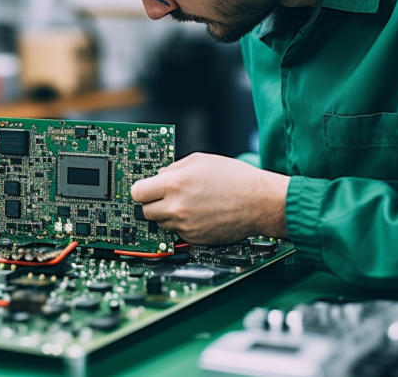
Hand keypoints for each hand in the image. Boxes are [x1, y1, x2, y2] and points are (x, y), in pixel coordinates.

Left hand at [130, 152, 289, 243]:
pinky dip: (182, 224)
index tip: (142, 188)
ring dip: (166, 213)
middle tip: (162, 195)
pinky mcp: (195, 238)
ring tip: (186, 202)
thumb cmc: (235, 178)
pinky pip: (177, 232)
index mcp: (175, 183)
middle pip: (145, 211)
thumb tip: (156, 175)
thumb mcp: (200, 160)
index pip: (137, 192)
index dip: (139, 189)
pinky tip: (197, 213)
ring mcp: (185, 226)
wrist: (261, 202)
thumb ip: (173, 168)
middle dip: (151, 202)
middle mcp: (177, 207)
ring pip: (161, 222)